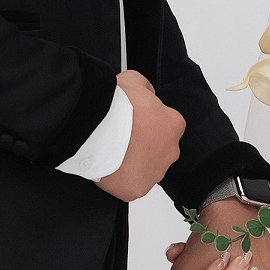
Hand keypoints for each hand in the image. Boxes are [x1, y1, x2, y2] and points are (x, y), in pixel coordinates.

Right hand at [97, 71, 183, 201]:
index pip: (165, 126)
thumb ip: (145, 87)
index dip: (146, 123)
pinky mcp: (136, 189)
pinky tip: (108, 167)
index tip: (131, 123)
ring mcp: (154, 173)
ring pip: (145, 169)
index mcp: (173, 125)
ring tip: (111, 152)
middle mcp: (170, 151)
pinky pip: (130, 185)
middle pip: (157, 150)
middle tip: (120, 139)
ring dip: (132, 163)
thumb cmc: (115, 106)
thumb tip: (146, 91)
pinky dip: (120, 179)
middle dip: (142, 146)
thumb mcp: (133, 80)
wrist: (96, 129)